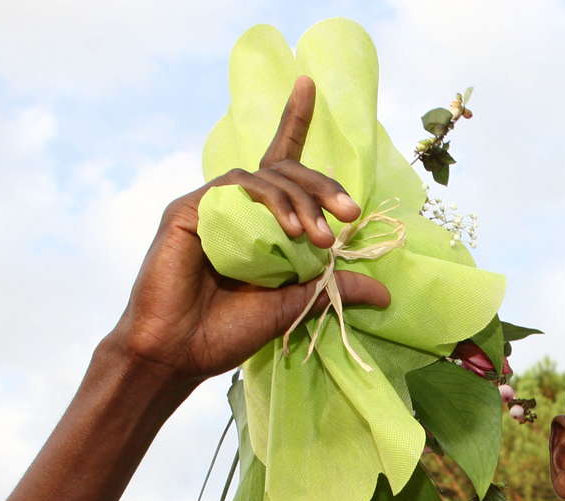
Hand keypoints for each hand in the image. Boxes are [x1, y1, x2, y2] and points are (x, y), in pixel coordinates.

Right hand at [107, 76, 389, 380]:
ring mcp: (212, 205)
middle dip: (322, 186)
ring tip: (317, 238)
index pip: (280, 165)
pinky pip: (237, 187)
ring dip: (301, 202)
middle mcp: (236, 207)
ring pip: (266, 177)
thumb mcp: (294, 306)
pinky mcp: (190, 209)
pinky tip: (288, 231)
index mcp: (260, 223)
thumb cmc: (227, 332)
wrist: (179, 352)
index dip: (294, 122)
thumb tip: (385, 293)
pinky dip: (270, 203)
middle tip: (350, 214)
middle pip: (284, 171)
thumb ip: (333, 289)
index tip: (310, 85)